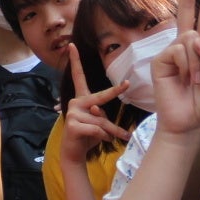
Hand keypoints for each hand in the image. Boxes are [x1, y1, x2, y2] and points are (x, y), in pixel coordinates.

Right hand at [61, 44, 129, 164]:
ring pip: (101, 120)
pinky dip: (103, 136)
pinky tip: (101, 141)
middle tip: (127, 83)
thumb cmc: (88, 136)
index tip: (72, 45)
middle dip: (115, 92)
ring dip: (111, 131)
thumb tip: (96, 109)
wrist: (74, 153)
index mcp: (81, 99)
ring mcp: (72, 113)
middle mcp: (75, 102)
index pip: (78, 77)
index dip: (75, 61)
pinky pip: (97, 129)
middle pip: (100, 98)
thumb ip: (100, 114)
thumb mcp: (98, 122)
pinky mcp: (72, 125)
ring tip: (110, 138)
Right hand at [151, 0, 199, 135]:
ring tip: (195, 82)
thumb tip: (198, 39)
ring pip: (190, 39)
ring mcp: (172, 51)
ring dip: (198, 63)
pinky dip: (187, 65)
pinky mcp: (161, 60)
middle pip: (186, 8)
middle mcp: (186, 44)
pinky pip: (179, 50)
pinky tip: (185, 79)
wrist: (188, 122)